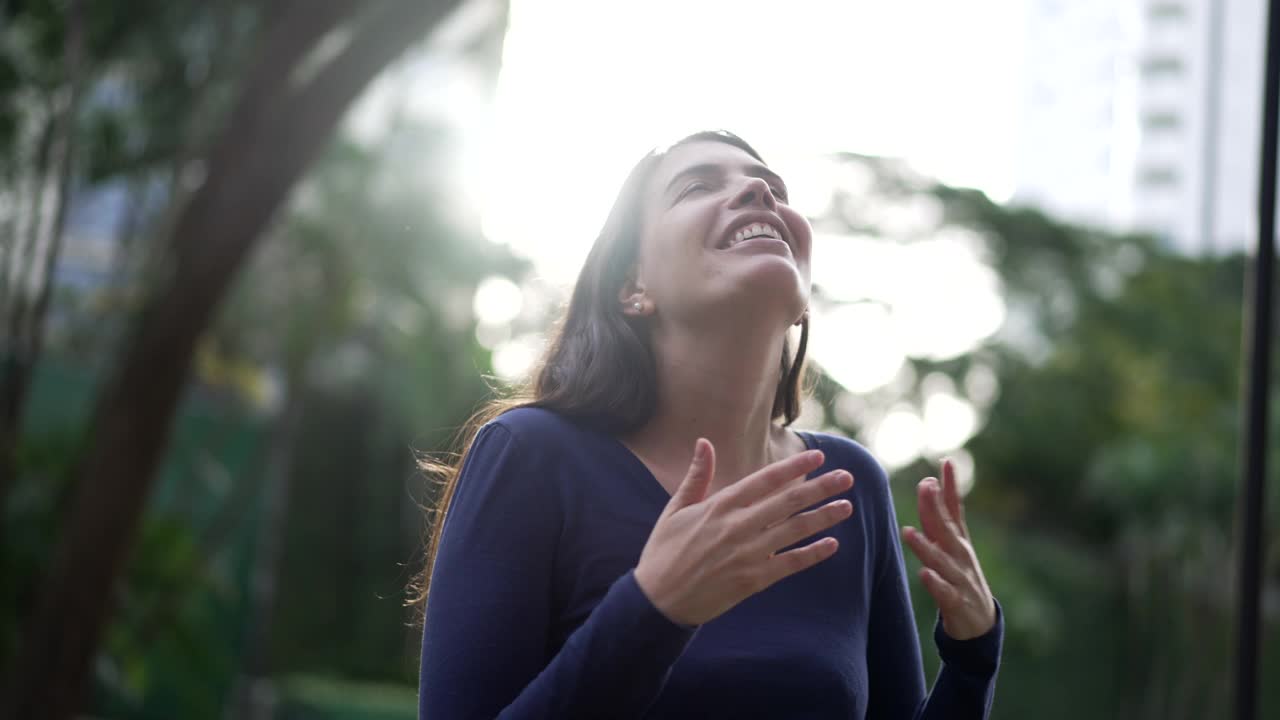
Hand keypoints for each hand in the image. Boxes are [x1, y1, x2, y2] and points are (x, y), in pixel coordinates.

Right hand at [634, 439, 854, 626]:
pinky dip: (812, 554)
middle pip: (788, 502)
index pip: (765, 480)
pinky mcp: (753, 580)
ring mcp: (747, 554)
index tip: (818, 457)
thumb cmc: (664, 552)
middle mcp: (737, 526)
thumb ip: (696, 476)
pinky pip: (790, 564)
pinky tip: (832, 544)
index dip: (794, 467)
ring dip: (824, 517)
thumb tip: (703, 442)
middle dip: (821, 488)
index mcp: (719, 506)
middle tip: (847, 477)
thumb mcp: (674, 509)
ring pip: (795, 531)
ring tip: (847, 506)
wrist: (658, 601)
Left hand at [901, 458, 995, 639]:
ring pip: (941, 560)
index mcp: (958, 541)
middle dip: (935, 507)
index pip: (955, 509)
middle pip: (946, 529)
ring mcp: (960, 578)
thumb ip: (940, 518)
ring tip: (908, 531)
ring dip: (925, 546)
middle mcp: (960, 555)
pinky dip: (935, 583)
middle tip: (926, 485)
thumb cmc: (960, 577)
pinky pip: (944, 592)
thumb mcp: (952, 546)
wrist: (980, 622)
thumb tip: (929, 485)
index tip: (946, 462)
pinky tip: (925, 574)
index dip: (950, 487)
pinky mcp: (956, 602)